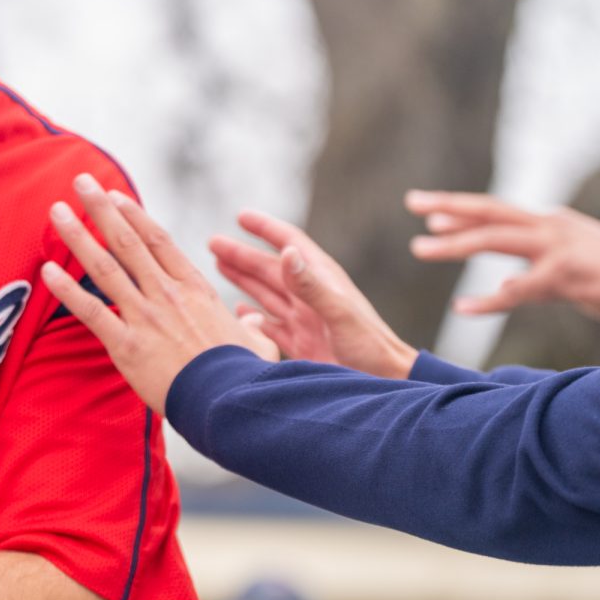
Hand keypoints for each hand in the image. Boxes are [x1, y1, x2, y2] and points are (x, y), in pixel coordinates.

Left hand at [41, 174, 276, 413]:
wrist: (230, 401)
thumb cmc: (246, 375)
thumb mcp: (256, 342)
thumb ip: (251, 329)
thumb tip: (255, 325)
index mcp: (196, 288)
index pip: (158, 240)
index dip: (133, 215)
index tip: (114, 195)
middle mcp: (167, 293)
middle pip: (127, 241)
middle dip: (100, 208)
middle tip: (80, 181)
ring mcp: (146, 317)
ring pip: (105, 267)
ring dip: (78, 236)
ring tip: (56, 211)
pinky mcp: (128, 345)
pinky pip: (91, 311)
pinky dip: (67, 290)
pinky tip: (48, 271)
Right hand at [211, 210, 416, 378]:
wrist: (386, 384)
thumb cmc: (370, 347)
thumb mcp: (340, 314)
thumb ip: (311, 286)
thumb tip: (286, 252)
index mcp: (322, 280)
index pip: (290, 244)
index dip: (266, 229)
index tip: (241, 216)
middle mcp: (310, 296)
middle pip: (270, 269)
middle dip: (242, 255)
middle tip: (212, 242)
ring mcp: (305, 320)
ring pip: (266, 294)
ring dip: (243, 280)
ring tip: (218, 266)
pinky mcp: (301, 344)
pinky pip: (270, 327)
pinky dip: (252, 318)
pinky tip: (238, 312)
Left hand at [407, 190, 599, 323]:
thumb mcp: (573, 265)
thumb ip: (537, 270)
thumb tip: (506, 285)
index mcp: (551, 223)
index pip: (497, 210)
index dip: (461, 207)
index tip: (426, 206)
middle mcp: (551, 227)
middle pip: (489, 212)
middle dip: (448, 206)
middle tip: (411, 202)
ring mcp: (558, 250)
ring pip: (494, 240)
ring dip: (453, 244)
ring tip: (419, 247)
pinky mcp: (567, 277)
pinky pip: (518, 291)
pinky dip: (488, 301)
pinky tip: (462, 308)